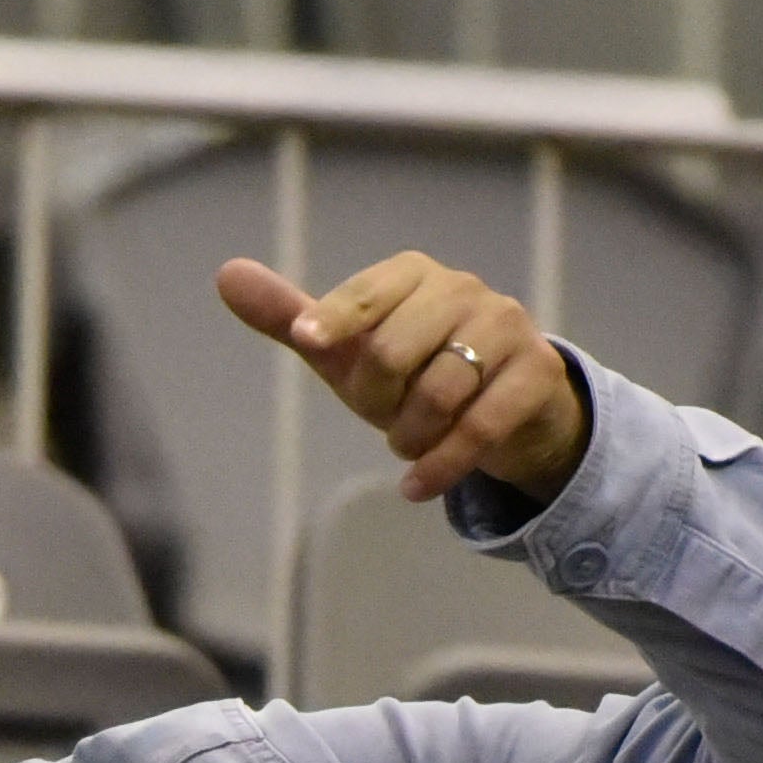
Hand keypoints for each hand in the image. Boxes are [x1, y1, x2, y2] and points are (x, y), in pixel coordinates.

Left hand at [217, 251, 592, 508]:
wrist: (505, 410)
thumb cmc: (415, 373)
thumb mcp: (349, 351)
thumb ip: (290, 317)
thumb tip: (226, 274)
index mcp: (414, 274)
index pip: (366, 295)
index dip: (333, 321)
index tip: (308, 341)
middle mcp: (464, 289)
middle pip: (394, 351)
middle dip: (375, 400)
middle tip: (382, 416)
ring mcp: (507, 326)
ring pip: (438, 392)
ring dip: (408, 435)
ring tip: (407, 441)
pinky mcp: (537, 373)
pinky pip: (479, 427)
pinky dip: (438, 467)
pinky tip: (414, 488)